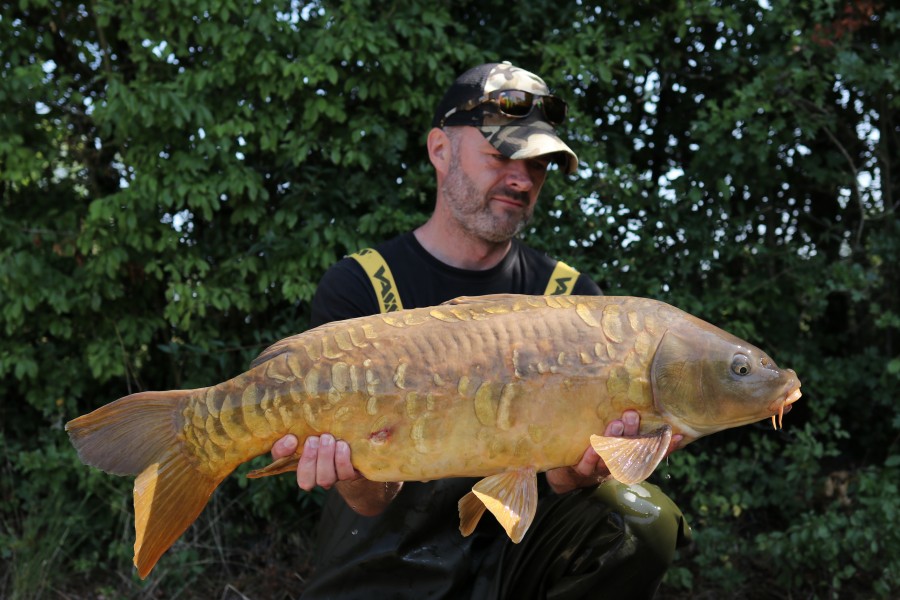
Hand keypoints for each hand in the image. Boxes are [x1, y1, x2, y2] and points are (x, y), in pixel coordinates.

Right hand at [271, 433, 360, 490]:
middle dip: (309, 458)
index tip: (292, 439)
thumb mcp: (307, 432)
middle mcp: (313, 477)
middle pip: (306, 480)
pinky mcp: (348, 474)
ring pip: (325, 479)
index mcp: (296, 461)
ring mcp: (331, 478)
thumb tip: (290, 440)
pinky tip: (343, 445)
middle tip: (315, 439)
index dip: (283, 452)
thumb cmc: (324, 435)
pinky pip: (345, 474)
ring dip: (325, 458)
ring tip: (329, 439)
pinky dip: (343, 460)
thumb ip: (292, 436)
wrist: (351, 441)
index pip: (281, 462)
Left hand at [545, 410, 682, 493]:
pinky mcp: (582, 473)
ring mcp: (600, 471)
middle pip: (630, 454)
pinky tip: (593, 446)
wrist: (567, 474)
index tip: (677, 433)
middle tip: (631, 415)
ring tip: (616, 424)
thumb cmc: (596, 452)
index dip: (664, 446)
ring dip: (614, 442)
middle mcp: (619, 467)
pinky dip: (591, 456)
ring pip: (610, 459)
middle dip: (633, 435)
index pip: (651, 453)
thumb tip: (644, 406)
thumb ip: (628, 429)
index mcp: (630, 460)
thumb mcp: (614, 440)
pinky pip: (587, 466)